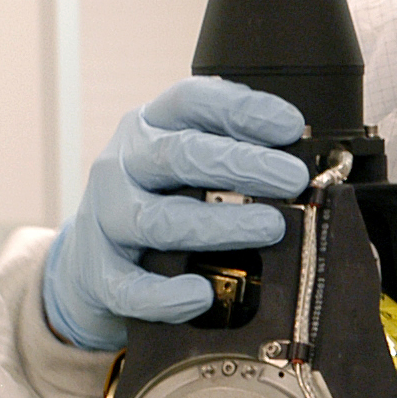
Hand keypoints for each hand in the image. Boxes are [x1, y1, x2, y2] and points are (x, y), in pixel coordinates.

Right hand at [41, 76, 310, 349]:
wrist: (91, 265)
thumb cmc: (159, 206)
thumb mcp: (187, 168)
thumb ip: (232, 157)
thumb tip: (305, 165)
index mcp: (150, 128)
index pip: (191, 102)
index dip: (242, 109)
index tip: (293, 126)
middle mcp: (122, 164)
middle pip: (178, 155)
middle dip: (242, 165)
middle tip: (293, 179)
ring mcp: (105, 217)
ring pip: (157, 220)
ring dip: (219, 225)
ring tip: (271, 228)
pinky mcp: (98, 272)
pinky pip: (129, 286)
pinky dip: (166, 294)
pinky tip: (201, 295)